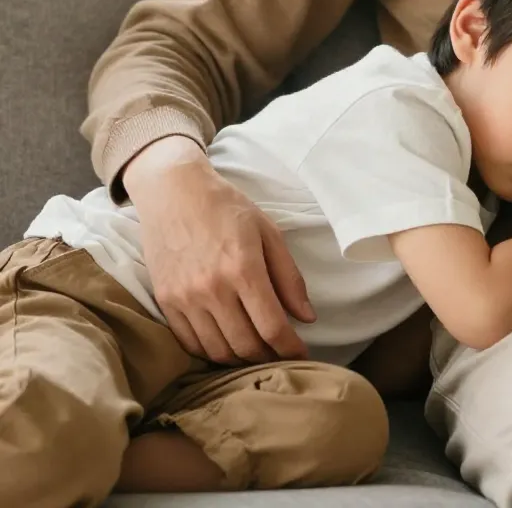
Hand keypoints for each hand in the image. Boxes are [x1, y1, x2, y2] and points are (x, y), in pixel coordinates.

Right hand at [123, 136, 315, 363]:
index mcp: (243, 270)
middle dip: (269, 357)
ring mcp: (184, 298)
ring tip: (256, 351)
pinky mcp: (165, 301)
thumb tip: (306, 318)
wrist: (173, 192)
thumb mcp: (269, 232)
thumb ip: (289, 277)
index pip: (272, 327)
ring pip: (217, 350)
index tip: (301, 355)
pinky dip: (212, 351)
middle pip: (246, 345)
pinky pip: (190, 343)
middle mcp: (212, 289)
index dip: (291, 348)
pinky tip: (227, 343)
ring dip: (241, 359)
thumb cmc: (226, 208)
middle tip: (280, 354)